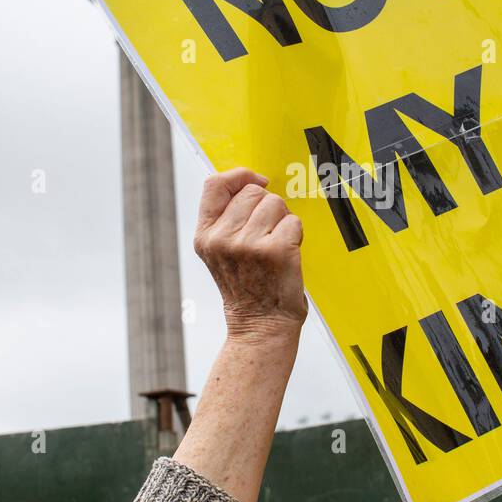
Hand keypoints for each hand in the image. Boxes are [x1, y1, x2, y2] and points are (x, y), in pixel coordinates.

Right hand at [194, 168, 306, 342]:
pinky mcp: (276, 251)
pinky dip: (296, 235)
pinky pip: (294, 222)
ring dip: (282, 220)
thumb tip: (250, 182)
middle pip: (253, 192)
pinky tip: (286, 255)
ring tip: (275, 245)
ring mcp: (249, 245)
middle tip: (267, 234)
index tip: (258, 180)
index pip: (215, 184)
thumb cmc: (246, 288)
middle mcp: (223, 239)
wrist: (260, 325)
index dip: (240, 175)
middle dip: (267, 206)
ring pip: (276, 203)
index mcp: (206, 236)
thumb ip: (226, 219)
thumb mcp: (219, 252)